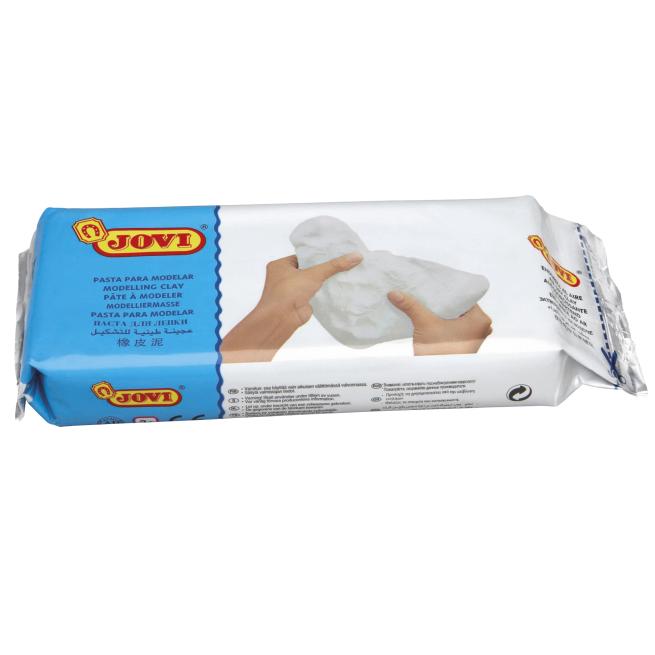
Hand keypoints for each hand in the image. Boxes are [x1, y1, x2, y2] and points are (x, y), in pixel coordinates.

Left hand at [221, 252, 362, 362]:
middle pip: (308, 269)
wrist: (281, 319)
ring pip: (312, 282)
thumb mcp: (313, 274)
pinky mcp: (300, 301)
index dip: (318, 254)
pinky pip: (315, 293)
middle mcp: (284, 277)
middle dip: (323, 267)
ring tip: (345, 271)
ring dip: (325, 280)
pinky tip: (340, 286)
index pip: (302, 256)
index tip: (335, 251)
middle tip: (342, 260)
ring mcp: (292, 290)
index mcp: (280, 265)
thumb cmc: (289, 292)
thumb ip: (334, 266)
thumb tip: (356, 256)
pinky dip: (325, 291)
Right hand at [387, 290, 491, 354]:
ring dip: (442, 312)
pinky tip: (429, 316)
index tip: (435, 284)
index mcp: (480, 320)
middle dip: (443, 301)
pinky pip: (454, 327)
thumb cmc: (439, 354)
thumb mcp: (424, 324)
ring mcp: (473, 338)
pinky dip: (443, 322)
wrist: (437, 381)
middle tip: (428, 291)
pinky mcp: (464, 345)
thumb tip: (394, 293)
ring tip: (426, 302)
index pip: (464, 296)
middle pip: (459, 307)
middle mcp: (481, 328)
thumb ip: (411, 306)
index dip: (448, 290)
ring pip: (456, 317)